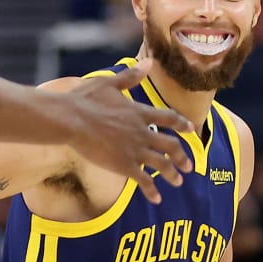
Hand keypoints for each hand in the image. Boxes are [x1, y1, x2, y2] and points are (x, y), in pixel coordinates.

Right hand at [61, 68, 193, 203]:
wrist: (71, 120)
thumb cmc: (85, 100)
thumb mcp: (109, 83)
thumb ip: (131, 77)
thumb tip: (148, 62)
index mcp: (139, 112)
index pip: (169, 119)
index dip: (182, 124)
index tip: (191, 129)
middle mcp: (142, 132)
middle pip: (171, 145)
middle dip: (182, 156)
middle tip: (189, 165)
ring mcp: (134, 150)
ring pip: (161, 164)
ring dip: (172, 174)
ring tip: (178, 182)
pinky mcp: (123, 165)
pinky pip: (143, 180)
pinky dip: (152, 190)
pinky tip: (157, 199)